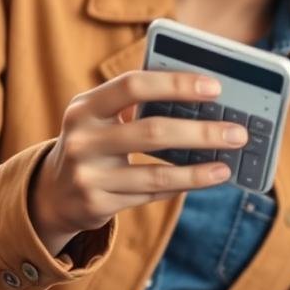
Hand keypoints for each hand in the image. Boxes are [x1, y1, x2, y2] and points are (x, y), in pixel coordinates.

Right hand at [29, 70, 248, 255]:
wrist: (51, 192)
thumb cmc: (95, 140)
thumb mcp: (101, 115)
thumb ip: (139, 102)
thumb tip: (204, 98)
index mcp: (85, 106)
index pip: (134, 85)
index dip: (176, 84)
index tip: (215, 87)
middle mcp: (82, 140)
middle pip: (153, 132)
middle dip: (201, 132)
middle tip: (238, 132)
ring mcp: (87, 176)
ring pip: (156, 174)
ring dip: (199, 169)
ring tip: (230, 162)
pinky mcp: (97, 204)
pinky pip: (151, 195)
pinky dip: (184, 184)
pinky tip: (210, 177)